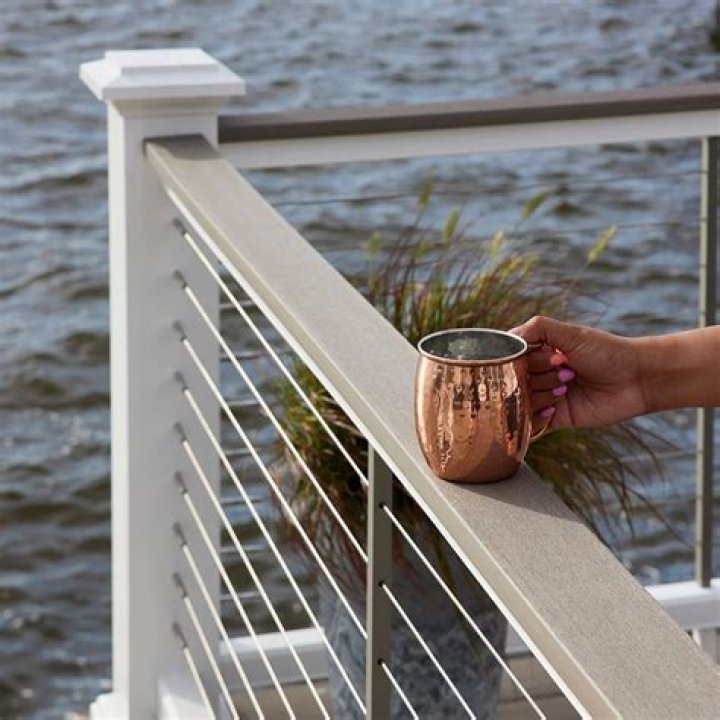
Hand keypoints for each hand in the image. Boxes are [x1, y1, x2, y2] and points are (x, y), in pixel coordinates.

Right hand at [510, 316, 647, 430]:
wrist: (637, 379)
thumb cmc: (606, 352)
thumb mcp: (570, 333)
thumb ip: (537, 328)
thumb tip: (509, 338)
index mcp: (538, 352)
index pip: (510, 358)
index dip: (524, 359)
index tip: (553, 356)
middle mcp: (537, 374)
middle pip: (514, 380)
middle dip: (540, 375)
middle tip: (568, 371)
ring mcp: (544, 396)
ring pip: (521, 401)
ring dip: (544, 393)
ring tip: (568, 386)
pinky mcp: (553, 419)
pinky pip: (529, 423)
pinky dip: (537, 416)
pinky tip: (556, 408)